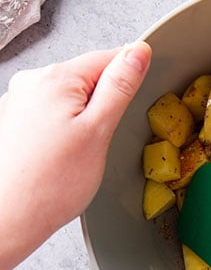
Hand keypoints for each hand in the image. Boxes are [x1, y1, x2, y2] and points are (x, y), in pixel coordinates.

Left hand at [0, 42, 150, 269]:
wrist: (7, 217)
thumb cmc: (50, 184)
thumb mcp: (99, 130)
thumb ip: (120, 86)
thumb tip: (138, 52)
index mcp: (55, 78)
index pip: (109, 57)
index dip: (131, 78)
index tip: (135, 105)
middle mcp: (31, 83)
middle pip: (88, 77)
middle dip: (105, 103)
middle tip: (103, 139)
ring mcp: (18, 101)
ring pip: (70, 97)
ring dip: (83, 118)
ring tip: (79, 152)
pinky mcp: (13, 121)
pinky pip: (52, 113)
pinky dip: (64, 130)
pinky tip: (61, 156)